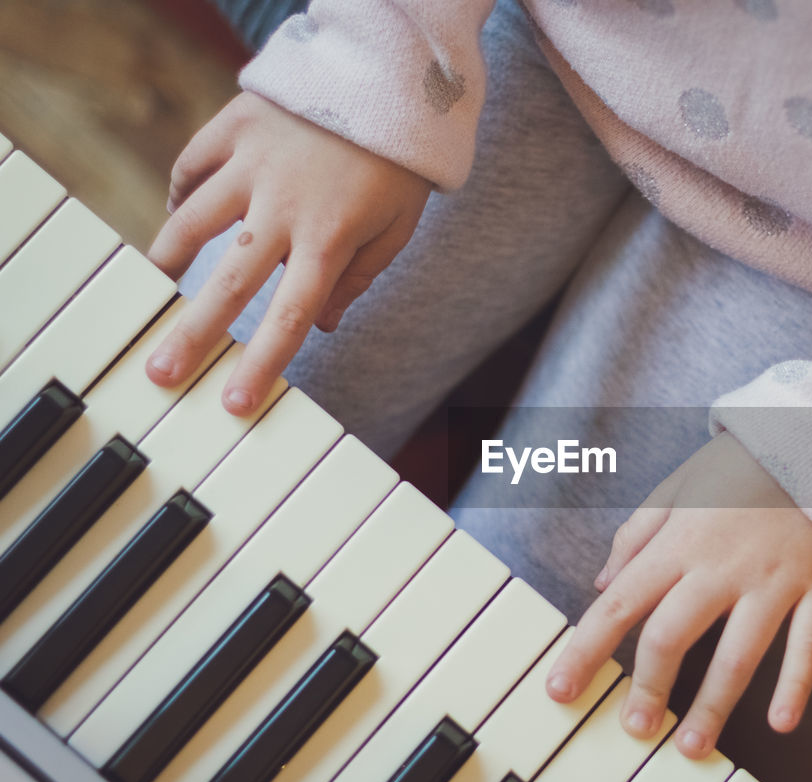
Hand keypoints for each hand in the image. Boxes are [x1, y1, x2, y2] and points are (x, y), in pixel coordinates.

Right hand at [145, 92, 431, 414]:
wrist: (391, 80)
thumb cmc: (397, 167)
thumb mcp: (395, 228)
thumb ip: (357, 278)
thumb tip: (321, 326)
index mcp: (329, 240)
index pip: (290, 318)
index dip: (261, 364)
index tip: (235, 403)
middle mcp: (283, 208)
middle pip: (229, 283)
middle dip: (192, 333)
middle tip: (160, 372)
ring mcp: (253, 165)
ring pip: (194, 219)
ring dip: (166, 259)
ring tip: (146, 291)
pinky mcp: (236, 127)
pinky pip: (194, 165)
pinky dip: (182, 191)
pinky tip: (178, 213)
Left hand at [546, 433, 811, 758]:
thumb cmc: (740, 467)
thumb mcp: (677, 487)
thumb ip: (636, 536)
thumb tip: (602, 585)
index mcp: (680, 543)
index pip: (620, 605)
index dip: (586, 650)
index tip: (561, 690)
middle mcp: (722, 566)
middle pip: (672, 637)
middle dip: (648, 689)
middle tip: (635, 730)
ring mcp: (775, 579)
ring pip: (739, 655)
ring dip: (712, 706)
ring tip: (692, 746)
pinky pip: (808, 644)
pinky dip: (796, 686)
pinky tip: (780, 723)